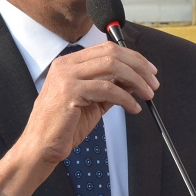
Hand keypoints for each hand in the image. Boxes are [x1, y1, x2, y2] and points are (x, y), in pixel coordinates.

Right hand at [0, 42, 157, 195]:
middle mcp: (66, 64)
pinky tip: (134, 108)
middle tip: (154, 83)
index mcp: (70, 63)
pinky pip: (107, 89)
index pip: (107, 49)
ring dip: (136, 81)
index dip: (133, 57)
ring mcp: (66, 76)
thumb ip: (111, 88)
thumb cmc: (65, 127)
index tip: (150, 71)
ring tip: (148, 95)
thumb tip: (136, 80)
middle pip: (112, 53)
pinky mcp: (69, 92)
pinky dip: (126, 98)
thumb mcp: (93, 102)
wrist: (41, 146)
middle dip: (139, 67)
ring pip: (112, 67)